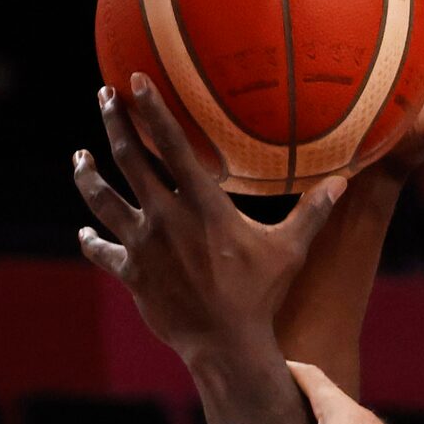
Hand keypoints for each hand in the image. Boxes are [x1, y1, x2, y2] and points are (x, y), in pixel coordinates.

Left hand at [73, 78, 343, 356]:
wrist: (226, 344)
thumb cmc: (260, 295)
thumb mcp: (289, 250)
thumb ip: (311, 212)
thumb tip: (343, 182)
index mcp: (202, 204)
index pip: (171, 143)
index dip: (151, 108)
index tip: (133, 79)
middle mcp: (165, 217)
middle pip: (129, 158)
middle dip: (114, 122)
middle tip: (104, 97)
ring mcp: (143, 245)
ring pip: (103, 199)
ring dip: (88, 174)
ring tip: (80, 156)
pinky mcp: (131, 274)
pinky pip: (102, 251)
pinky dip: (91, 240)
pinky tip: (84, 232)